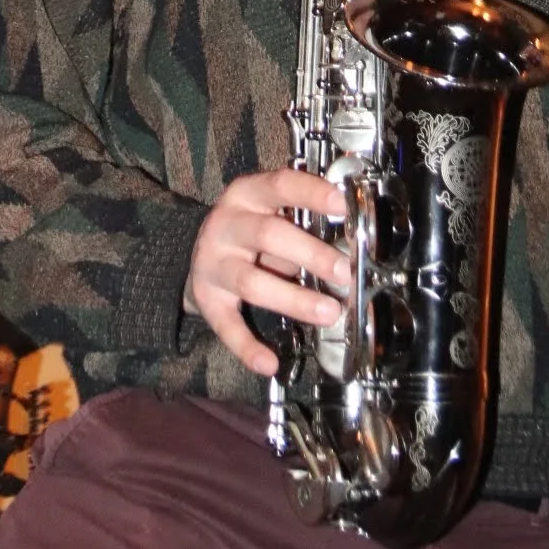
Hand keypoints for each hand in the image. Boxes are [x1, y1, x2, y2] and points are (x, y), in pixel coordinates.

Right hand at [184, 168, 349, 375]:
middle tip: (345, 272)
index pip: (281, 185)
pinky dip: (248, 347)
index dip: (312, 194)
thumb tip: (350, 246)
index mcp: (248, 194)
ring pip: (252, 283)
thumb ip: (301, 222)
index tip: (343, 206)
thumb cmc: (250, 230)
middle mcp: (227, 225)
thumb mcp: (269, 212)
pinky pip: (227, 326)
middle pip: (268, 235)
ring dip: (294, 300)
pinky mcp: (207, 300)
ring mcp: (213, 263)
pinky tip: (270, 363)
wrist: (198, 253)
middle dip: (311, 254)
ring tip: (329, 313)